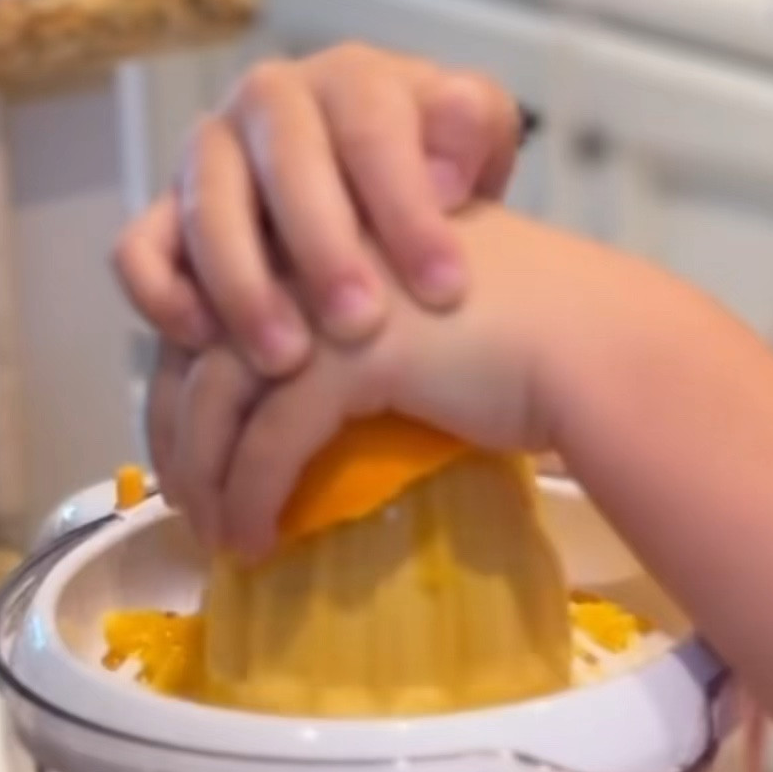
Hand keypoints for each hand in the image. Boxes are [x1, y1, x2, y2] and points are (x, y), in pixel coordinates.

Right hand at [113, 45, 525, 375]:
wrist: (384, 201)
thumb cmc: (436, 174)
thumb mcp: (475, 140)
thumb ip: (474, 131)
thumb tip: (443, 173)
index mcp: (350, 77)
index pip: (371, 127)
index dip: (405, 207)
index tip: (445, 286)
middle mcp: (269, 102)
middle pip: (283, 163)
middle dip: (322, 248)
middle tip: (362, 324)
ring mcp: (208, 155)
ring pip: (206, 205)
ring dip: (243, 283)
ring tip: (287, 358)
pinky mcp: (166, 214)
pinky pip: (139, 247)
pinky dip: (160, 292)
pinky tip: (204, 342)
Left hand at [148, 204, 607, 555]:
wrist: (593, 347)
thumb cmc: (523, 340)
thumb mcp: (413, 319)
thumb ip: (349, 335)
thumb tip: (285, 414)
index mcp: (318, 232)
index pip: (211, 306)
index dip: (183, 384)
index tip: (188, 451)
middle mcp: (308, 251)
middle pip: (195, 349)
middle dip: (179, 438)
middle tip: (186, 507)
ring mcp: (325, 300)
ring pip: (218, 395)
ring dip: (207, 478)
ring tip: (220, 536)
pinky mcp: (349, 356)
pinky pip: (269, 438)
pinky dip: (252, 496)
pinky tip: (258, 539)